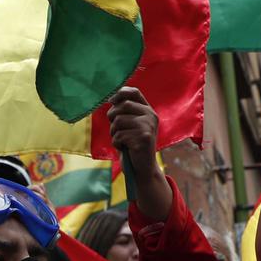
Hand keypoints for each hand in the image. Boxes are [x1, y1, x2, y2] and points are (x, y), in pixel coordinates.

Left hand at [107, 87, 171, 221]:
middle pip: (122, 106)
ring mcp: (148, 126)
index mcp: (148, 110)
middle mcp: (150, 116)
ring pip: (118, 121)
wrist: (142, 168)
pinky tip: (125, 148)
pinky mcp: (143, 138)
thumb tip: (110, 98)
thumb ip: (124, 112)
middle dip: (112, 117)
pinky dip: (117, 143)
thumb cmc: (132, 145)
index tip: (111, 101)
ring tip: (122, 140)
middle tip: (116, 129)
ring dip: (114, 133)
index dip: (120, 93)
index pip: (134, 92)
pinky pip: (119, 135)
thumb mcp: (130, 125)